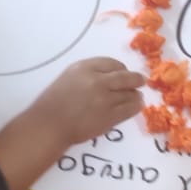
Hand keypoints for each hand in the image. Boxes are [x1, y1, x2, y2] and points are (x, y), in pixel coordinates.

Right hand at [27, 58, 145, 147]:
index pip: (112, 63)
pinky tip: (136, 105)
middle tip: (141, 81)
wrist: (49, 126)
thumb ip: (89, 73)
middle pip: (126, 77)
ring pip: (130, 93)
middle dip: (135, 79)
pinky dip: (135, 106)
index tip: (124, 72)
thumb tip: (111, 76)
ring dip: (135, 94)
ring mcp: (105, 99)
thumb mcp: (69, 77)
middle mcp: (97, 80)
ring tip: (138, 96)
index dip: (121, 68)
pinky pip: (129, 109)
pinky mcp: (110, 116)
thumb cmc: (53, 102)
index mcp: (84, 68)